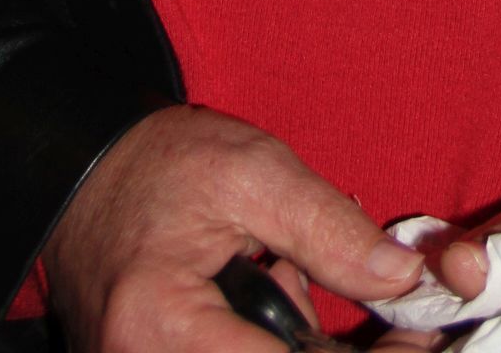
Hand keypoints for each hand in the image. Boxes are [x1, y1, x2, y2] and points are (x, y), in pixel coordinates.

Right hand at [39, 102, 424, 350]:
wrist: (85, 176)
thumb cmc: (158, 166)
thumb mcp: (252, 174)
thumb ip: (327, 230)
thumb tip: (400, 279)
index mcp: (161, 327)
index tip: (415, 339)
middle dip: (328, 347)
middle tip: (377, 315)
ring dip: (300, 342)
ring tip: (288, 276)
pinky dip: (269, 341)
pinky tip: (272, 293)